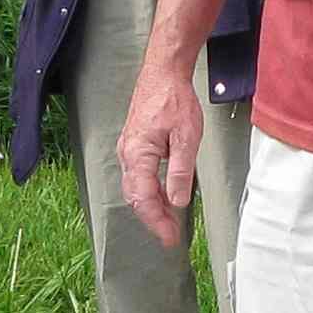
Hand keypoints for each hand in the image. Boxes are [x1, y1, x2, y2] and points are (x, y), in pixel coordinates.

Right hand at [114, 69, 206, 248]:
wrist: (163, 74)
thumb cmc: (173, 100)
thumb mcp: (185, 137)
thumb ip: (179, 172)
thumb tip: (177, 202)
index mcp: (137, 155)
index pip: (144, 199)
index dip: (157, 222)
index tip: (170, 238)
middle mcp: (127, 155)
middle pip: (136, 198)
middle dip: (153, 219)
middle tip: (171, 236)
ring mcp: (128, 150)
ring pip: (136, 188)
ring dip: (153, 207)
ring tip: (170, 221)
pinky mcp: (134, 146)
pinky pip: (138, 177)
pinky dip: (151, 192)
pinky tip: (165, 196)